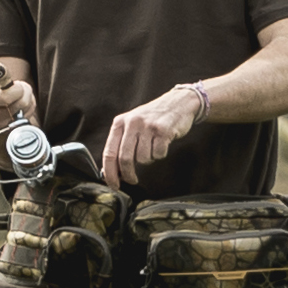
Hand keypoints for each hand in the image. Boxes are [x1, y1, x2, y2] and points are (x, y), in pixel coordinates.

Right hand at [0, 56, 34, 151]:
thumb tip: (3, 71)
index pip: (6, 96)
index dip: (16, 89)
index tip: (15, 86)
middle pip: (21, 102)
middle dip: (24, 92)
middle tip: (19, 89)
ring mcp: (3, 127)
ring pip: (27, 108)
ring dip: (27, 100)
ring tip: (18, 99)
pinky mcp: (14, 132)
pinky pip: (29, 117)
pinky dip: (28, 110)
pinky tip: (19, 109)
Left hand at [100, 84, 218, 177]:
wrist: (178, 102)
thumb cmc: (152, 118)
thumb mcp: (131, 125)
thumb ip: (120, 144)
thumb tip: (111, 171)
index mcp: (120, 122)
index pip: (109, 152)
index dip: (110, 173)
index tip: (113, 184)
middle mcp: (132, 123)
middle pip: (124, 158)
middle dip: (128, 174)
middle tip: (132, 180)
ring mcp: (148, 126)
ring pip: (143, 158)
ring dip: (148, 159)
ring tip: (152, 147)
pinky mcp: (163, 130)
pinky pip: (158, 154)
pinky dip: (160, 154)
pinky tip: (162, 144)